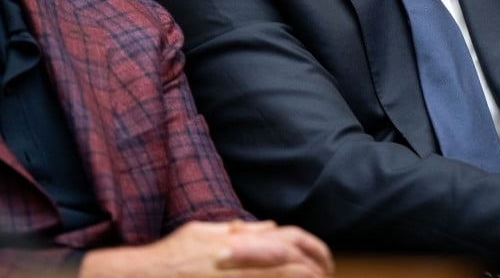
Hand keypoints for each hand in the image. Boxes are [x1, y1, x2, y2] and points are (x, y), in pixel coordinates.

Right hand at [79, 220, 333, 277]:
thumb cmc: (174, 255)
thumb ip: (239, 231)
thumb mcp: (204, 232)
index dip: (312, 249)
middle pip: (297, 269)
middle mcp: (246, 266)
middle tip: (326, 273)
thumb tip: (269, 226)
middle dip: (317, 272)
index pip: (290, 242)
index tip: (323, 259)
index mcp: (241, 243)